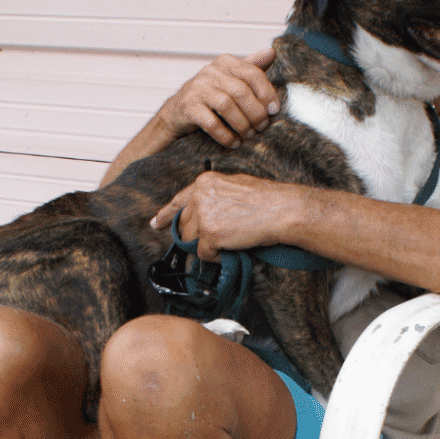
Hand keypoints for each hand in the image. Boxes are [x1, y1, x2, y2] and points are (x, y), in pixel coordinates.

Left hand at [150, 173, 305, 260]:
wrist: (282, 209)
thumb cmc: (268, 199)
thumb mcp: (236, 186)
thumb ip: (216, 195)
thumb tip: (207, 211)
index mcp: (205, 182)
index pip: (178, 200)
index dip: (166, 215)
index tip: (157, 224)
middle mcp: (199, 196)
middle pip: (185, 224)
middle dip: (194, 236)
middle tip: (210, 241)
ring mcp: (203, 215)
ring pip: (191, 240)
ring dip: (208, 245)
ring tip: (229, 241)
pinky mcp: (209, 234)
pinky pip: (203, 254)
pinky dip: (217, 256)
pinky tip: (231, 249)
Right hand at [155, 49, 279, 147]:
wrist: (176, 112)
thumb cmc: (210, 96)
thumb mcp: (231, 78)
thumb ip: (251, 67)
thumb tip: (272, 52)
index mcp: (225, 62)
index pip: (252, 74)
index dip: (267, 93)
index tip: (274, 110)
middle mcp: (210, 72)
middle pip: (241, 91)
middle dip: (256, 113)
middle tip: (262, 127)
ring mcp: (197, 89)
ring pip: (227, 106)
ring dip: (242, 125)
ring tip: (249, 135)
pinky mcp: (188, 107)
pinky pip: (211, 123)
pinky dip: (226, 135)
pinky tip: (234, 143)